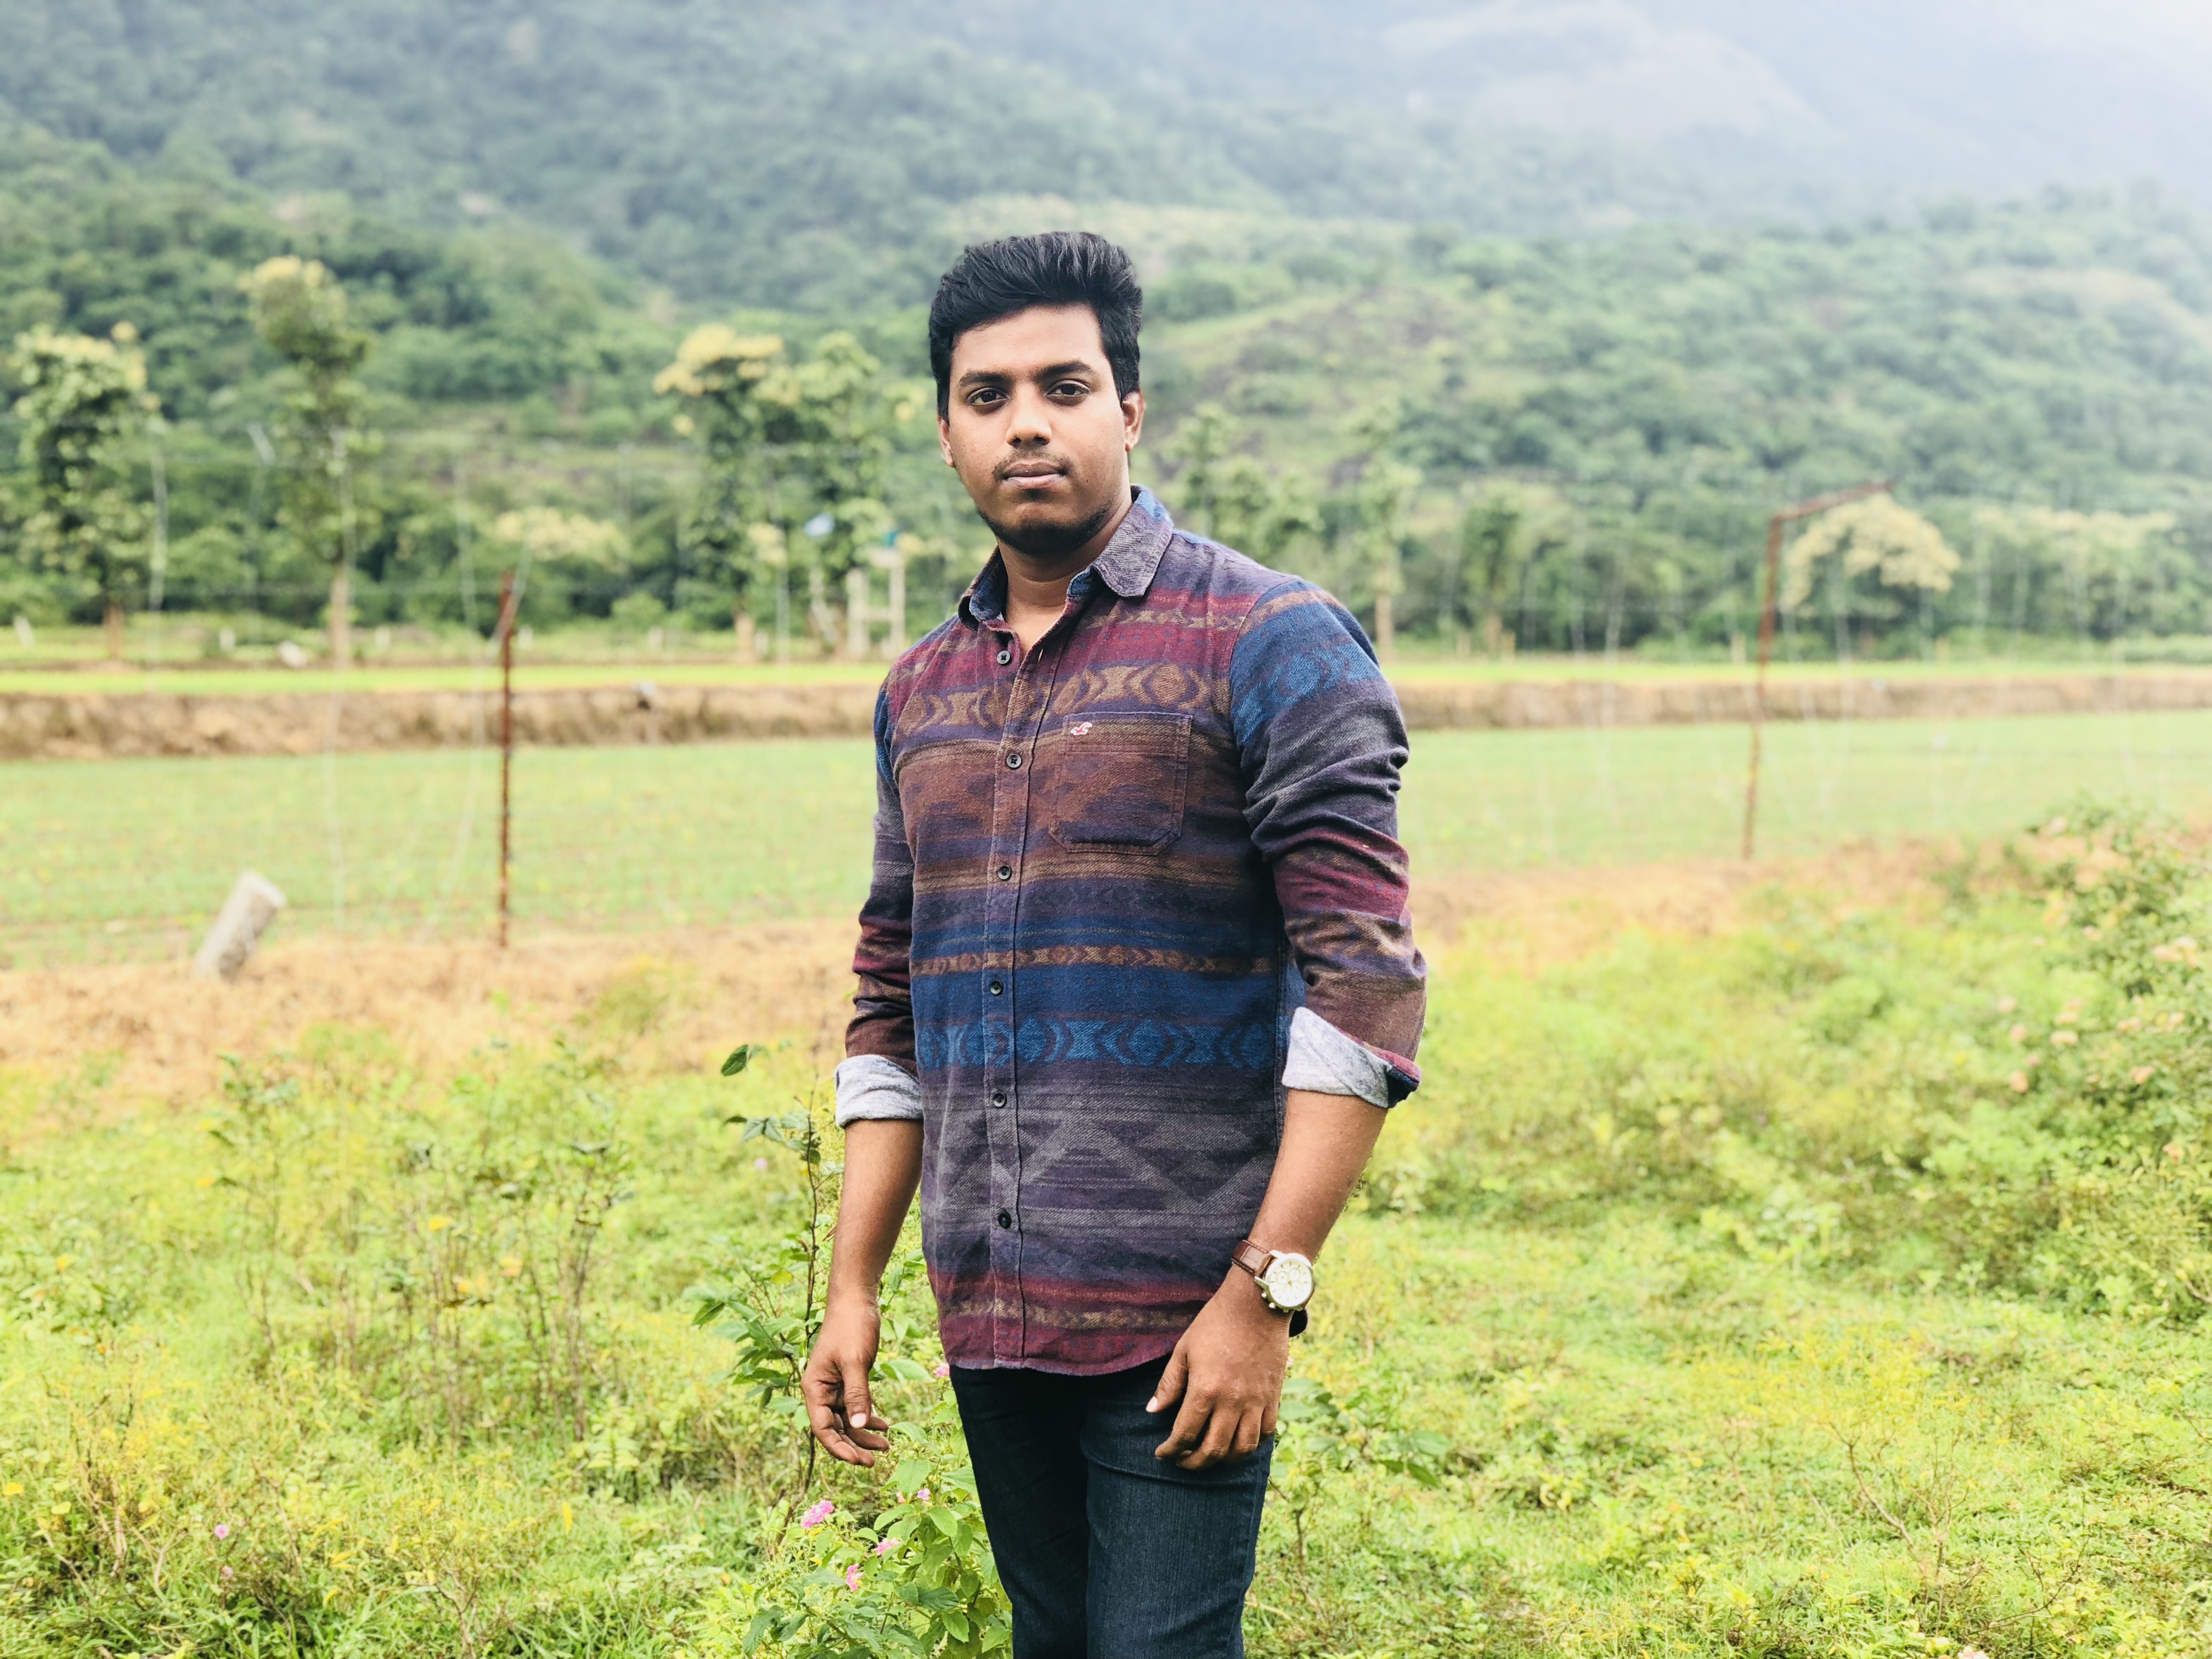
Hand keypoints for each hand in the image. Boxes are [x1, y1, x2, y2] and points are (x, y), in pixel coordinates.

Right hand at [802, 1296, 891, 1465]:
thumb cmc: (852, 1326)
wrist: (856, 1299)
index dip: (840, 1448)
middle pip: (835, 1429)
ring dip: (864, 1433)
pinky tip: (884, 1425)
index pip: (824, 1429)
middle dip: (854, 1445)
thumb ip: (857, 1394)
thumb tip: (859, 1427)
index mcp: (815, 1388)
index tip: (861, 1461)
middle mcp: (821, 1391)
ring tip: (887, 1446)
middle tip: (876, 1460)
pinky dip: (868, 1416)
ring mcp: (835, 1386)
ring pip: (847, 1419)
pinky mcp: (848, 1379)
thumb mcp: (856, 1361)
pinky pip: (855, 1406)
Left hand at [1146, 1272, 1288, 1469]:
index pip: (1185, 1434)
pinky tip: (1238, 1440)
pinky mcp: (1273, 1397)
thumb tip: (1152, 1411)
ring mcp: (1256, 1402)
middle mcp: (1232, 1402)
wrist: (1256, 1305)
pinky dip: (1251, 1443)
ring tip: (1210, 1455)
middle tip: (1182, 1460)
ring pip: (1242, 1448)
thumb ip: (1169, 1384)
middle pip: (1213, 1450)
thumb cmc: (1215, 1323)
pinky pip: (1265, 1432)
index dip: (1171, 1449)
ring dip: (1223, 1459)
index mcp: (1206, 1390)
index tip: (1162, 1453)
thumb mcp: (1184, 1349)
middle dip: (1194, 1463)